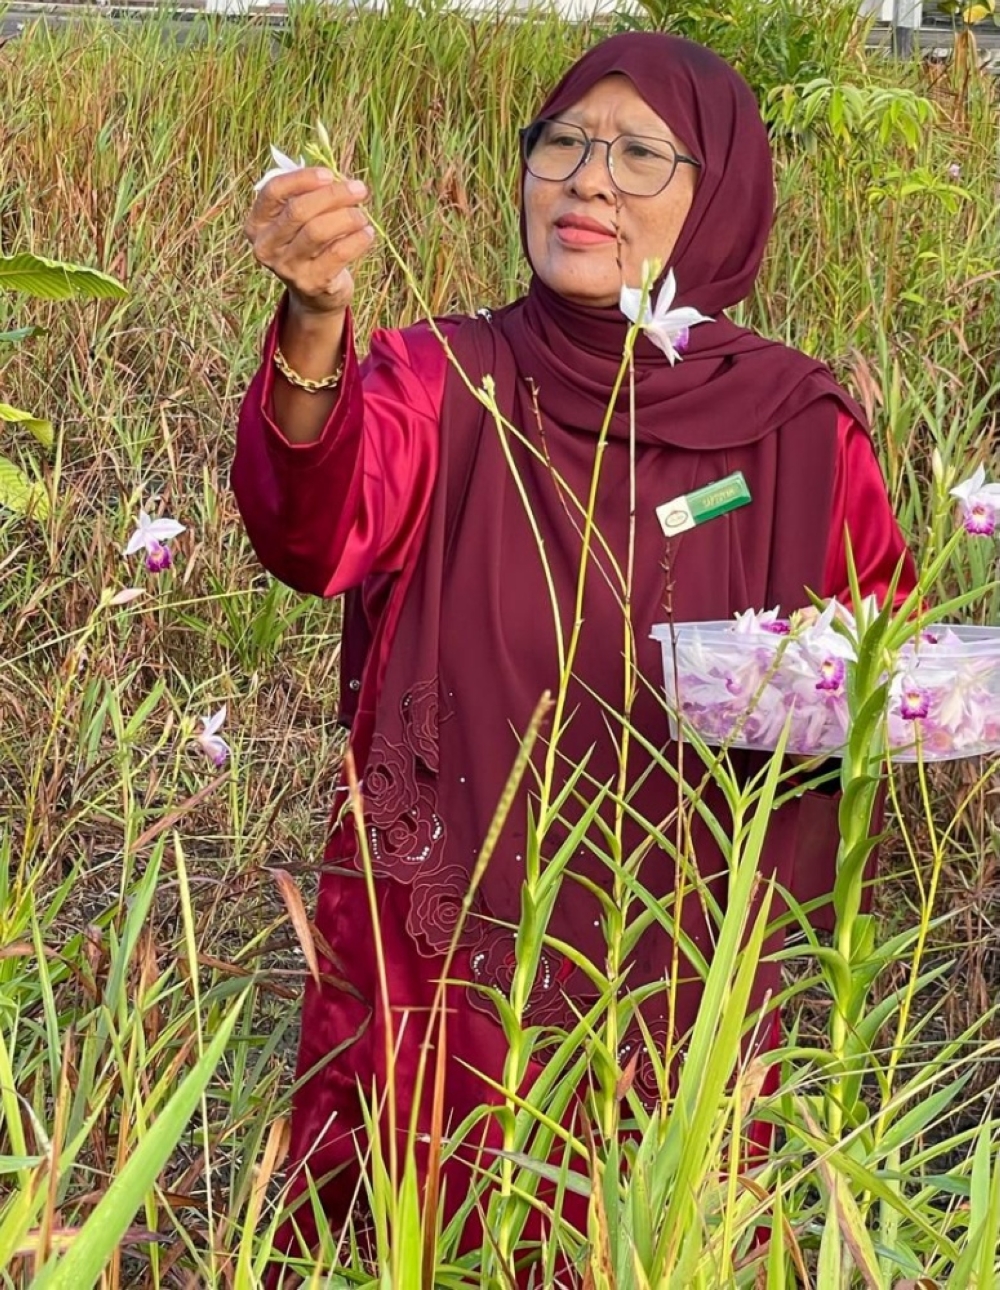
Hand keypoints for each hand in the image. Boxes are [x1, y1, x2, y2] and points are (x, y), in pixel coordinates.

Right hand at [244, 167, 374, 315]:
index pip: (273, 191)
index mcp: (257, 224)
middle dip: (333, 195)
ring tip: (362, 214)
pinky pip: (338, 253)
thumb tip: (337, 177)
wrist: (316, 294)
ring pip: (318, 231)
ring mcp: (288, 268)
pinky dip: (357, 239)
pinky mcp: (313, 283)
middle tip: (359, 189)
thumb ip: (307, 195)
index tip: (329, 174)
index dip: (303, 179)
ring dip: (347, 217)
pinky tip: (367, 233)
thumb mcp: (299, 220)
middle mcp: (266, 247)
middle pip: (299, 210)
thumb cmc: (308, 244)